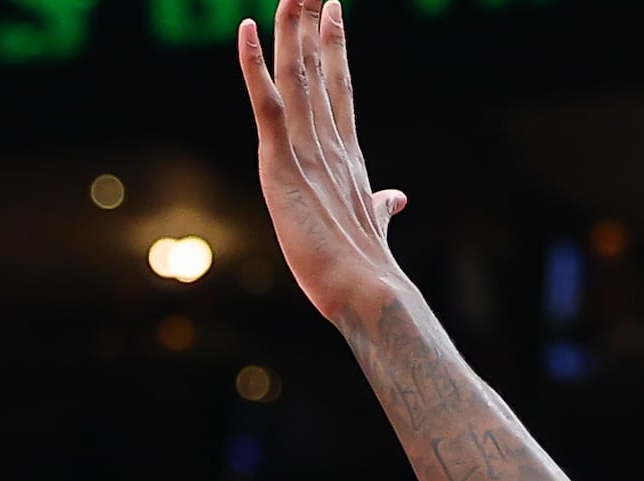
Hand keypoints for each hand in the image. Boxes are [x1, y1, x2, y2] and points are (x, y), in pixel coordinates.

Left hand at [238, 0, 410, 321]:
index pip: (340, 88)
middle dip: (313, 22)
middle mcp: (330, 142)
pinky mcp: (281, 161)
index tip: (332, 10)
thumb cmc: (367, 268)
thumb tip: (397, 198)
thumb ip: (382, 205)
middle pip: (319, 68)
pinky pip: (265, 101)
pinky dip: (253, 63)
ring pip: (296, 74)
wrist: (368, 289)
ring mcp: (307, 148)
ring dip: (291, 28)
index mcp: (347, 155)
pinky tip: (246, 26)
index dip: (334, 46)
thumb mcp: (373, 225)